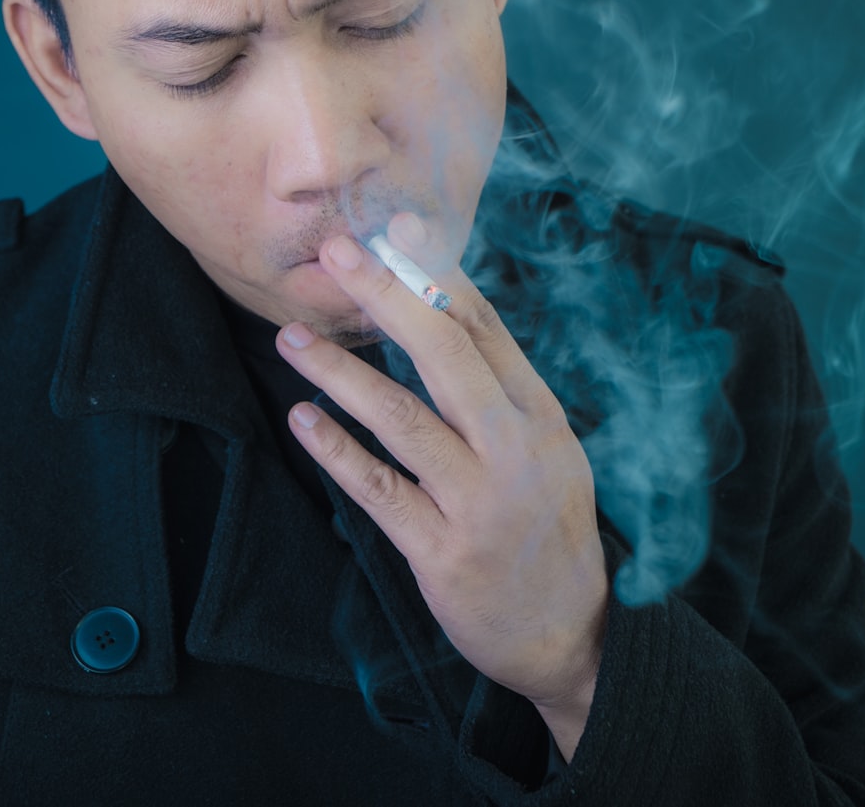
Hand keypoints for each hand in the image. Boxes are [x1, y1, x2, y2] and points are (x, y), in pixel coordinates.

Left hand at [276, 215, 608, 758]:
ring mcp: (479, 502)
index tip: (394, 229)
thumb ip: (501, 388)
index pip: (485, 329)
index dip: (437, 273)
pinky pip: (380, 490)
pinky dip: (337, 452)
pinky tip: (305, 418)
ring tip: (293, 336)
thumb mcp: (548, 447)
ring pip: (402, 418)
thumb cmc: (548, 526)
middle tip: (339, 253)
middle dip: (387, 296)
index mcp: (540, 415)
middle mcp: (515, 449)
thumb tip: (444, 312)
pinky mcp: (442, 552)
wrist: (571, 635)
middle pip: (446, 356)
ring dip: (341, 372)